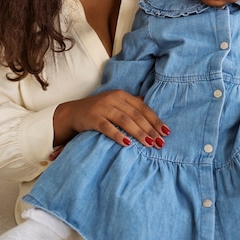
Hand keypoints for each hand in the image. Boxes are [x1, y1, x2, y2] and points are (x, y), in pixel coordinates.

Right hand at [52, 89, 169, 149]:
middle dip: (150, 129)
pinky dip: (118, 135)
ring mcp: (102, 108)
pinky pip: (107, 127)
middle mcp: (113, 99)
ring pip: (124, 120)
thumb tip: (151, 110)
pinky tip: (127, 144)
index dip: (155, 119)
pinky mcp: (93, 118)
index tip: (166, 131)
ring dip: (138, 133)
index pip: (142, 107)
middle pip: (136, 114)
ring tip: (149, 144)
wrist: (73, 112)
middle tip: (160, 142)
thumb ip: (132, 104)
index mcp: (122, 95)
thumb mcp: (116, 103)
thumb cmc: (99, 109)